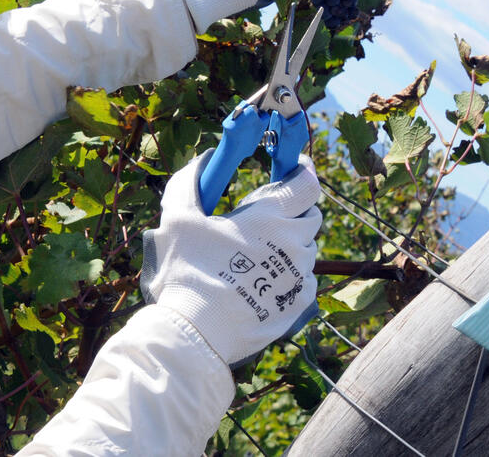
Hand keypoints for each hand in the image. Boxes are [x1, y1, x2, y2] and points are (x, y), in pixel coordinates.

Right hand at [140, 151, 321, 366]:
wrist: (197, 330)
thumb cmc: (186, 270)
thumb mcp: (177, 217)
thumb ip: (191, 180)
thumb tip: (206, 157)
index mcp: (270, 217)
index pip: (307, 184)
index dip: (302, 172)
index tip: (291, 169)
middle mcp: (294, 243)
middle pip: (310, 216)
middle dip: (293, 210)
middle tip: (263, 217)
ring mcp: (299, 275)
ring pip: (306, 249)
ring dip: (288, 244)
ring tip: (253, 255)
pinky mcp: (298, 303)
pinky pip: (302, 279)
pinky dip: (287, 274)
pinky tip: (258, 281)